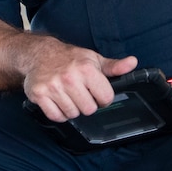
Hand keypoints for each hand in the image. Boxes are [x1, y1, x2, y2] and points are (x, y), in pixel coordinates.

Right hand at [22, 38, 138, 122]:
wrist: (39, 54)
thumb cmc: (69, 58)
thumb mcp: (93, 59)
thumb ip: (114, 66)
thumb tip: (132, 63)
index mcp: (86, 69)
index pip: (106, 98)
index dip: (103, 98)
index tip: (96, 92)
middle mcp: (69, 77)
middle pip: (89, 110)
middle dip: (87, 104)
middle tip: (80, 93)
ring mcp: (53, 87)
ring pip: (72, 114)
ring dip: (72, 109)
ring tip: (68, 95)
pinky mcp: (39, 95)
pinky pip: (56, 116)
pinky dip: (59, 113)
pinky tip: (58, 101)